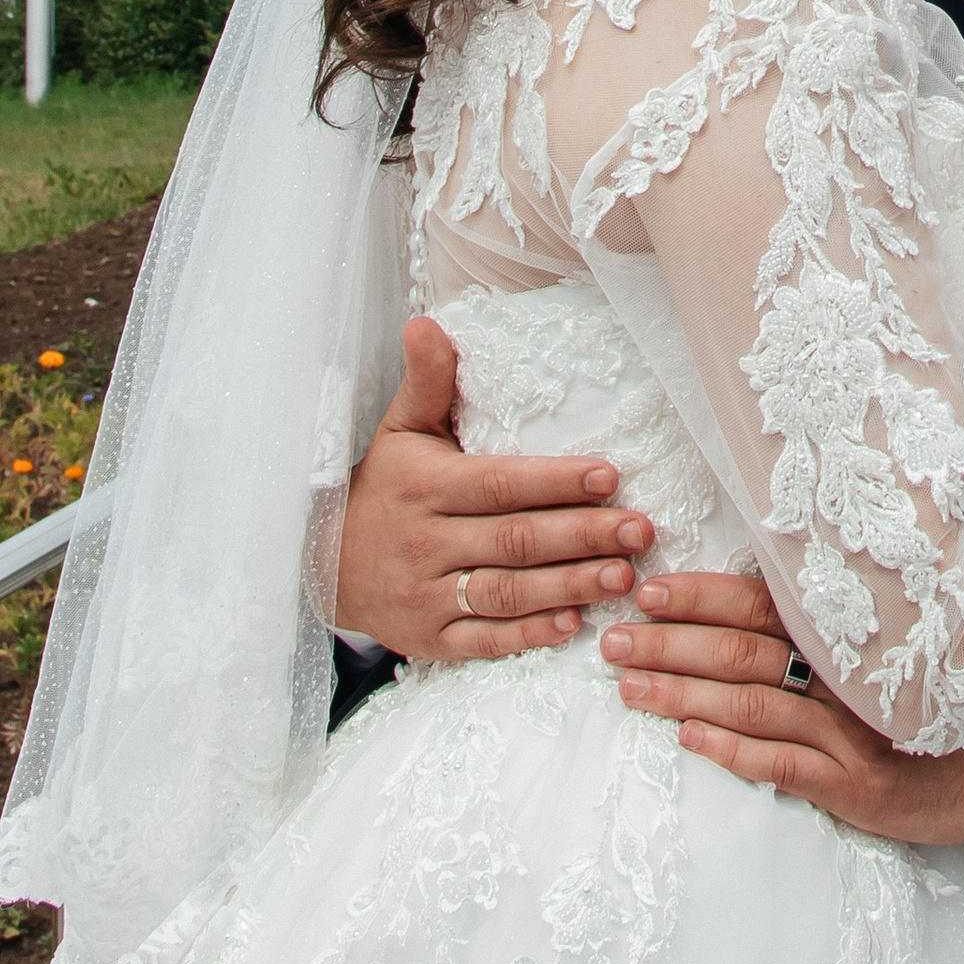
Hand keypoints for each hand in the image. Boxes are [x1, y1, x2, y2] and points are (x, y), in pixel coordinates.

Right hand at [334, 316, 654, 661]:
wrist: (324, 564)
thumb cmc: (384, 487)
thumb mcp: (400, 429)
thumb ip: (427, 380)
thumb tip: (426, 323)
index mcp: (426, 487)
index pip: (499, 484)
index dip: (555, 481)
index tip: (610, 476)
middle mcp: (426, 543)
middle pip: (514, 540)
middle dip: (582, 536)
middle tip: (639, 531)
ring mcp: (427, 596)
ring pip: (506, 593)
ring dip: (568, 586)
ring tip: (622, 577)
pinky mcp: (430, 640)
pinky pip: (484, 640)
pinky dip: (529, 635)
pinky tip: (574, 624)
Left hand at [606, 571, 963, 843]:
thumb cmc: (939, 701)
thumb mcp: (889, 651)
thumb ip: (829, 630)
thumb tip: (749, 606)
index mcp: (847, 632)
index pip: (763, 602)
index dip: (704, 594)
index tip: (649, 587)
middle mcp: (845, 672)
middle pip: (744, 650)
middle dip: (671, 643)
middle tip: (613, 638)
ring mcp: (850, 729)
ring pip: (753, 703)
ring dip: (682, 693)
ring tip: (628, 688)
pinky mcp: (857, 785)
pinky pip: (783, 765)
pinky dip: (732, 750)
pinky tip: (688, 740)